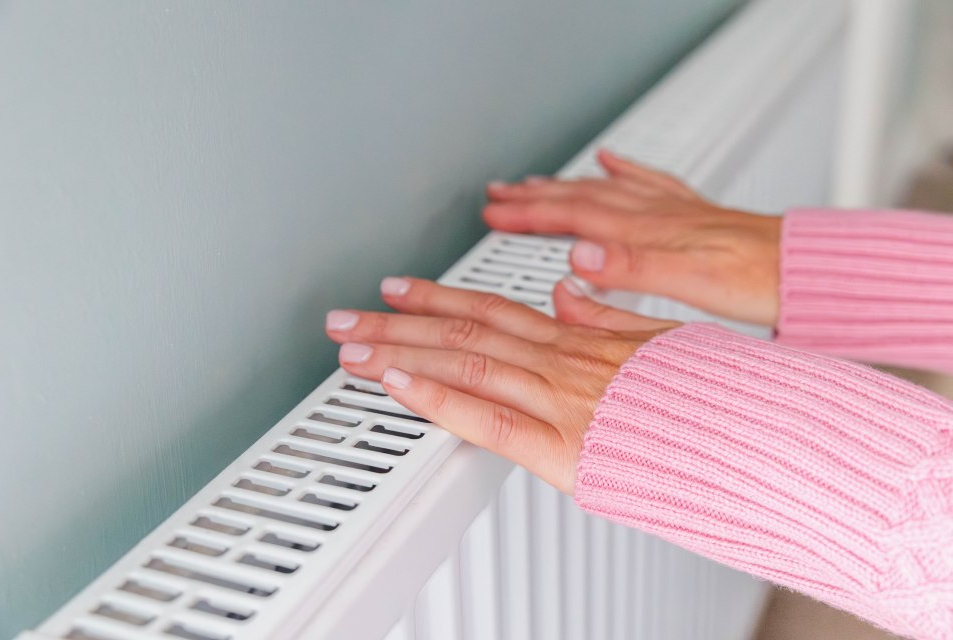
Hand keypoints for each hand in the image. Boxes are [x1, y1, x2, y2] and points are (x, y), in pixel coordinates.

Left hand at [325, 277, 678, 493]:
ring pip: (464, 363)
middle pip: (463, 331)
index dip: (437, 298)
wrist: (755, 434)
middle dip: (396, 324)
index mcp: (580, 339)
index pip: (492, 308)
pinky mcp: (565, 447)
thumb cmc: (713, 396)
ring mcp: (560, 399)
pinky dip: (440, 398)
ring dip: (400, 354)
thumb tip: (567, 291)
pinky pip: (490, 416)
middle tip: (346, 317)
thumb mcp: (660, 338)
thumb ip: (606, 314)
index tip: (397, 291)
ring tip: (351, 347)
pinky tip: (399, 386)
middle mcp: (562, 360)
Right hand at [484, 149, 781, 325]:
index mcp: (646, 233)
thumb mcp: (692, 283)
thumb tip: (579, 258)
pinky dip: (621, 171)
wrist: (806, 270)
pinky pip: (646, 183)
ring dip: (564, 186)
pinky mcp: (690, 215)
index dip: (528, 215)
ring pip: (604, 189)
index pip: (572, 216)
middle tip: (496, 196)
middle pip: (579, 197)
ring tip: (534, 183)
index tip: (493, 214)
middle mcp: (655, 215)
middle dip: (533, 197)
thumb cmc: (757, 282)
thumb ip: (633, 268)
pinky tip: (611, 163)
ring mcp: (672, 211)